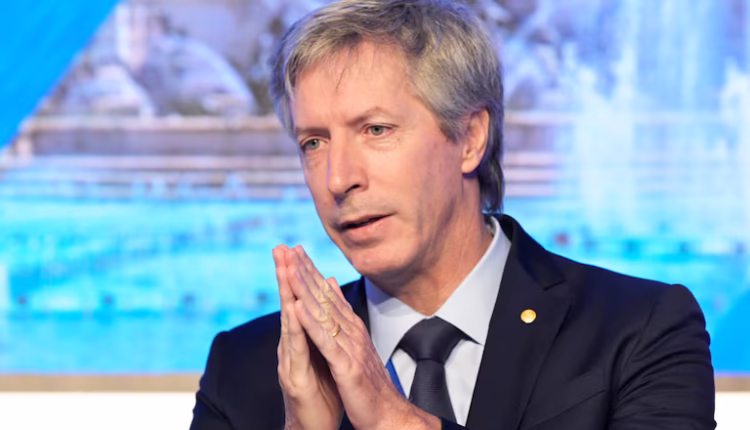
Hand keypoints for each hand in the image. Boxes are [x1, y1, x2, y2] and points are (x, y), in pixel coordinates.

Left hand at [287, 246, 439, 429]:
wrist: (387, 414)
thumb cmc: (369, 384)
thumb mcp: (355, 347)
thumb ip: (344, 318)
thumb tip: (334, 290)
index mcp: (351, 328)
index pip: (327, 295)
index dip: (311, 272)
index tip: (296, 252)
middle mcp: (351, 332)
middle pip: (325, 297)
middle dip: (306, 272)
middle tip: (290, 249)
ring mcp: (349, 347)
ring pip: (324, 313)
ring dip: (306, 290)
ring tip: (290, 269)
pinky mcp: (346, 365)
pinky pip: (326, 342)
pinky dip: (311, 324)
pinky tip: (298, 309)